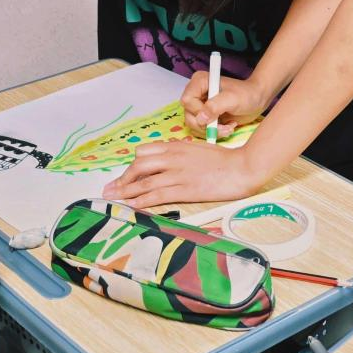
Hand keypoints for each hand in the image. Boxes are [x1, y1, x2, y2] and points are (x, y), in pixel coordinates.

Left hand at [102, 143, 261, 209]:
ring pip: (144, 182)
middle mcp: (173, 158)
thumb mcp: (199, 149)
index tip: (124, 175)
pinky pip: (157, 195)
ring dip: (125, 191)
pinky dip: (141, 200)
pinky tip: (132, 205)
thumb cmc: (224, 159)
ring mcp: (178, 174)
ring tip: (112, 199)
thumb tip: (168, 158)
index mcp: (177, 147)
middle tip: (110, 189)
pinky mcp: (185, 189)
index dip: (132, 165)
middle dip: (122, 179)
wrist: (242, 167)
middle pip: (139, 166)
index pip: (145, 152)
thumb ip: (181, 152)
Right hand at [181, 72, 268, 137]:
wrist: (257, 100)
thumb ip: (216, 106)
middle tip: (223, 127)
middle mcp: (197, 94)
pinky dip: (215, 133)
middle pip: (189, 116)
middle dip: (206, 126)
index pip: (187, 101)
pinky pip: (202, 130)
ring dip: (212, 131)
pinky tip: (228, 127)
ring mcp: (200, 106)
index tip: (215, 116)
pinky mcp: (205, 116)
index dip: (199, 112)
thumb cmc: (247, 94)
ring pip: (195, 125)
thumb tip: (201, 118)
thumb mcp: (233, 99)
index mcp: (199, 82)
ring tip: (228, 128)